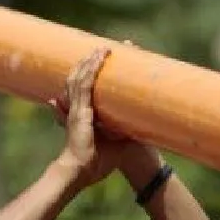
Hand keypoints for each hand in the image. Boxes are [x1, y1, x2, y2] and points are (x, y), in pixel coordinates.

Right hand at [48, 47, 124, 187]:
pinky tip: (100, 57)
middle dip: (91, 63)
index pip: (83, 89)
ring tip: (103, 49)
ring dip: (92, 61)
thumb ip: (125, 132)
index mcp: (81, 115)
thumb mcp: (116, 143)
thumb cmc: (97, 162)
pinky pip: (85, 84)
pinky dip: (92, 69)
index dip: (90, 74)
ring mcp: (76, 108)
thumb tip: (143, 127)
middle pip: (80, 79)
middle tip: (105, 50)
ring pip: (81, 77)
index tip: (100, 62)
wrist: (82, 171)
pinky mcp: (80, 110)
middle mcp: (75, 109)